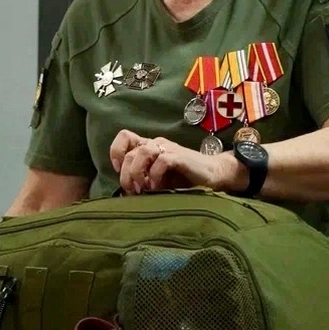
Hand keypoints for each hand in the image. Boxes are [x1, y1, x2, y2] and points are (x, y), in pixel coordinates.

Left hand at [110, 129, 227, 194]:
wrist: (212, 175)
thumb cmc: (183, 179)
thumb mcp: (157, 179)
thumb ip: (142, 179)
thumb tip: (124, 192)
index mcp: (148, 146)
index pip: (125, 137)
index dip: (116, 152)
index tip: (117, 170)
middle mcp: (156, 143)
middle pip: (130, 152)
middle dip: (126, 174)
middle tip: (133, 191)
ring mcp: (168, 148)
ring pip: (143, 152)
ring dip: (138, 173)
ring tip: (143, 189)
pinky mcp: (179, 156)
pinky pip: (161, 160)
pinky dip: (155, 175)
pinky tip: (156, 187)